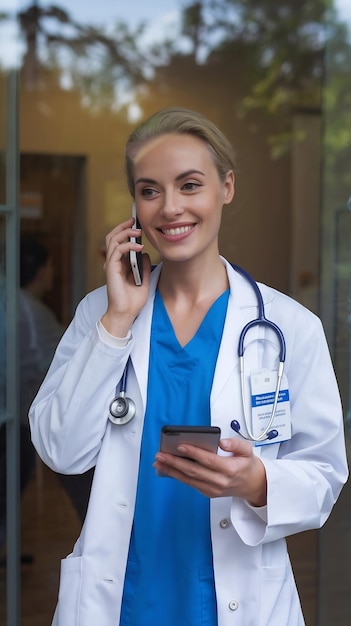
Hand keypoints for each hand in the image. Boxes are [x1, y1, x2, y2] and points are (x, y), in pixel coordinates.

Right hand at [101, 218, 150, 336]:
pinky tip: (139, 247)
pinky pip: (116, 251)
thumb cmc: (133, 301)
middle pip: (112, 237)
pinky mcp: (111, 269)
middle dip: (123, 226)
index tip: (137, 224)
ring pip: (112, 240)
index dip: (126, 231)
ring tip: (138, 231)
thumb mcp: (144, 280)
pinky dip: (127, 245)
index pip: (119, 242)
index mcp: (120, 264)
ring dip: (125, 232)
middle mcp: (114, 262)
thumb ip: (144, 266)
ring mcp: (111, 265)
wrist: (126, 313)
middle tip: (134, 220)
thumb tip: (146, 254)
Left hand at [153, 436, 266, 506]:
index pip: (208, 460)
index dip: (194, 453)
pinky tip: (168, 469)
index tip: (180, 446)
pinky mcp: (208, 493)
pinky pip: (191, 484)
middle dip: (175, 463)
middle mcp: (220, 481)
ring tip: (158, 462)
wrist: (252, 485)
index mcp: (230, 469)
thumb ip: (236, 443)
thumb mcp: (248, 450)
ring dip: (172, 471)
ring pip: (189, 480)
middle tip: (161, 455)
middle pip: (194, 471)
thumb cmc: (247, 465)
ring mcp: (213, 489)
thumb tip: (222, 441)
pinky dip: (178, 476)